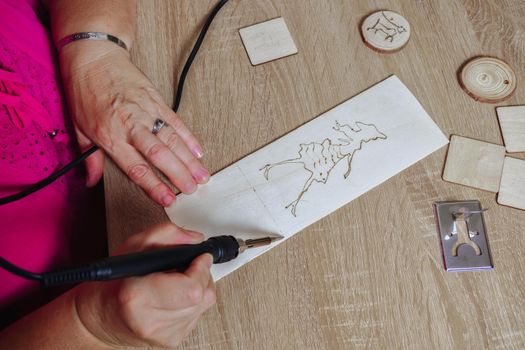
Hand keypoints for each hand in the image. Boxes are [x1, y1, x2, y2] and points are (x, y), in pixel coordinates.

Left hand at [59, 43, 209, 206]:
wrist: (93, 57)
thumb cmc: (84, 91)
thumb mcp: (79, 128)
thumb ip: (89, 158)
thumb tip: (90, 182)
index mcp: (111, 136)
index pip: (136, 167)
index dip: (154, 186)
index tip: (168, 199)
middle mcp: (131, 125)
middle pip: (159, 154)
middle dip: (178, 174)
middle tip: (192, 189)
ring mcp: (146, 111)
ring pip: (172, 140)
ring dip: (189, 160)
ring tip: (202, 175)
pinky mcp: (156, 100)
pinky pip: (176, 121)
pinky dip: (189, 137)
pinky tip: (198, 151)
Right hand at [74, 222, 215, 347]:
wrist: (100, 318)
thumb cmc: (113, 283)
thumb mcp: (133, 247)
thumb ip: (166, 234)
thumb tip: (194, 238)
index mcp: (138, 297)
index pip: (191, 288)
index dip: (201, 268)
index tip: (201, 256)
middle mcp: (151, 321)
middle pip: (202, 295)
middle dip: (202, 275)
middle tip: (189, 265)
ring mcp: (163, 335)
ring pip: (204, 305)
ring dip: (199, 287)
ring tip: (179, 279)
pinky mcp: (172, 341)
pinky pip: (198, 314)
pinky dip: (193, 301)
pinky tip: (177, 294)